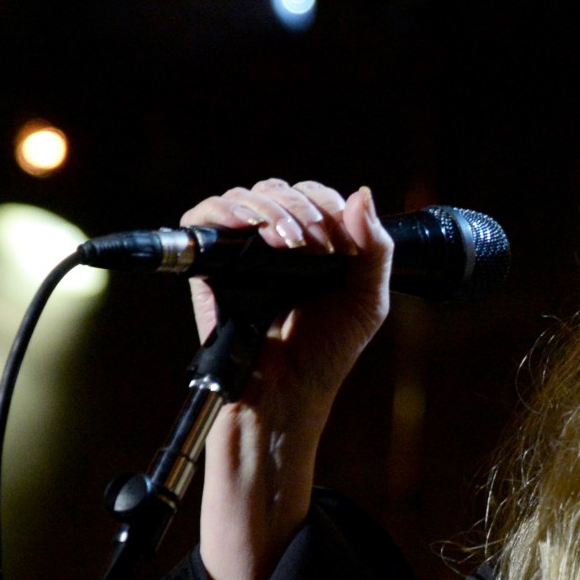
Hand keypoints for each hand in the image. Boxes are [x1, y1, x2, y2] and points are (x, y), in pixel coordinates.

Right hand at [180, 178, 391, 433]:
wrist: (288, 389)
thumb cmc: (328, 349)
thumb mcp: (367, 298)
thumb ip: (376, 248)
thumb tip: (362, 194)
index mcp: (313, 243)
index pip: (315, 196)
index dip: (328, 206)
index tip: (343, 245)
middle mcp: (275, 240)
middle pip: (279, 190)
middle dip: (302, 209)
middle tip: (318, 246)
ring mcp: (241, 250)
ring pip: (245, 196)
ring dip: (271, 210)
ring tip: (292, 243)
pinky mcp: (210, 264)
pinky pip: (203, 216)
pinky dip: (224, 210)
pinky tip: (249, 225)